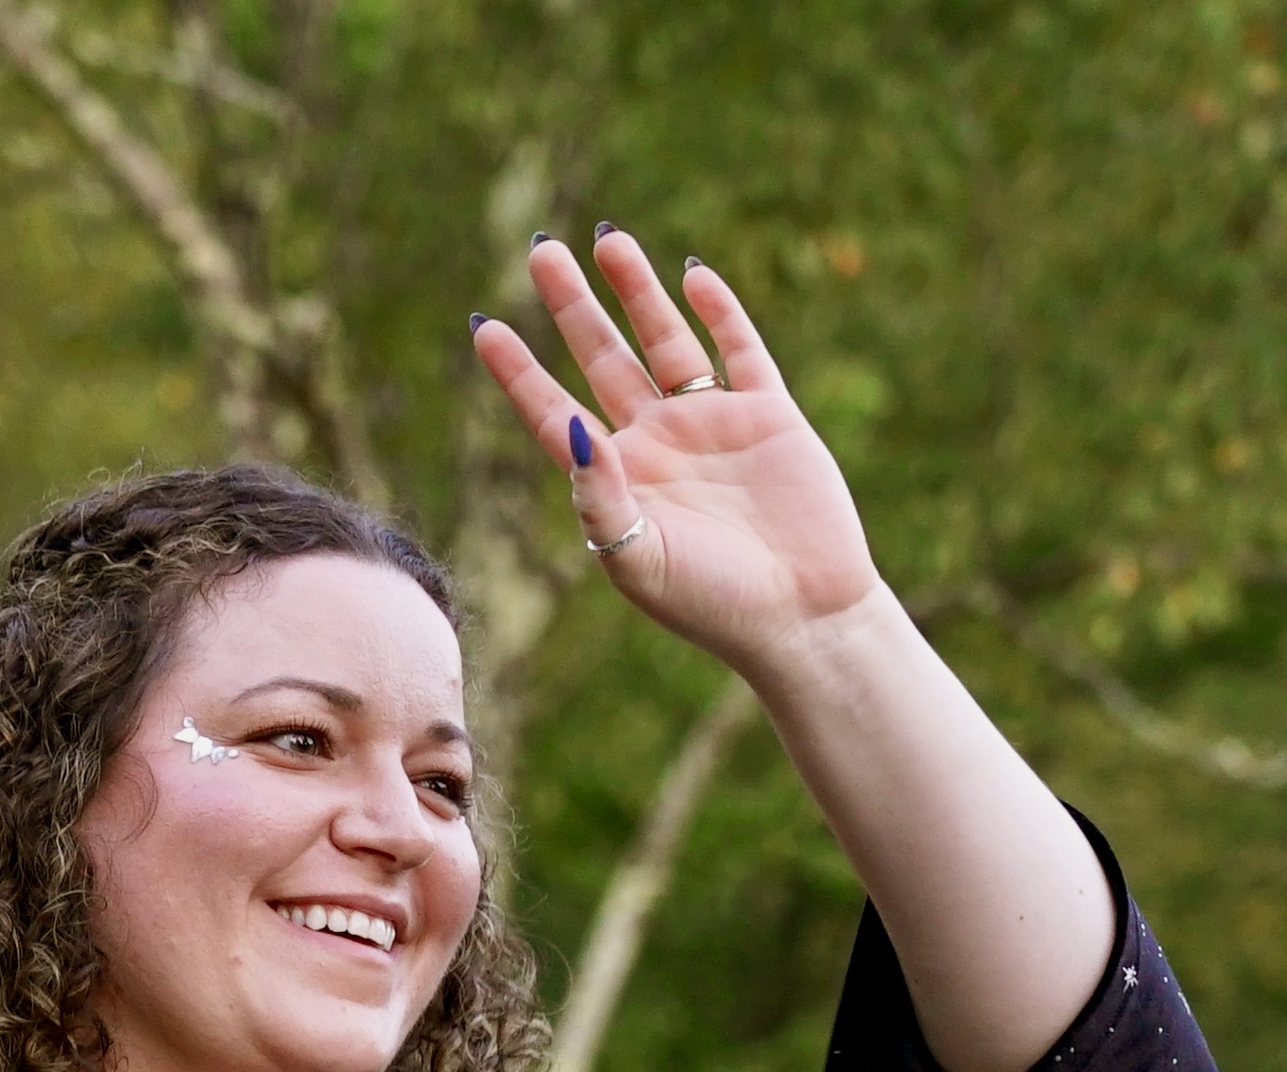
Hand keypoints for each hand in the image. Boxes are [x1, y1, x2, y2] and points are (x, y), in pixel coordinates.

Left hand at [471, 230, 883, 672]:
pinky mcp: (769, 416)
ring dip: (637, 291)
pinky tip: (693, 275)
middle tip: (540, 249)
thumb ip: (600, 497)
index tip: (483, 325)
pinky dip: (719, 312)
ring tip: (606, 238)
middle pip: (603, 358)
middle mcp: (658, 445)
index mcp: (618, 481)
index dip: (518, 371)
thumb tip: (572, 426)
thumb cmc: (714, 605)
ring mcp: (713, 426)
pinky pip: (740, 351)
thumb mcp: (640, 560)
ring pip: (666, 342)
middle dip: (571, 305)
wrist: (804, 619)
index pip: (553, 412)